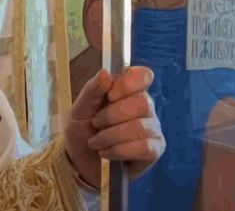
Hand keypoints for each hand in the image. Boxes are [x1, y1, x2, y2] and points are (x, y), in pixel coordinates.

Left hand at [65, 67, 164, 188]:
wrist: (80, 161)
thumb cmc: (83, 130)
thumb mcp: (80, 109)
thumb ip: (92, 90)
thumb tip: (106, 73)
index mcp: (127, 92)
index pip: (143, 75)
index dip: (129, 82)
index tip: (110, 95)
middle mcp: (145, 108)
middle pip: (143, 102)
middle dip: (113, 115)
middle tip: (96, 123)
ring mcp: (152, 129)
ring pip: (141, 126)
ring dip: (111, 136)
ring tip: (96, 142)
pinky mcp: (154, 151)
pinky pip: (144, 147)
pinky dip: (119, 150)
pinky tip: (106, 153)